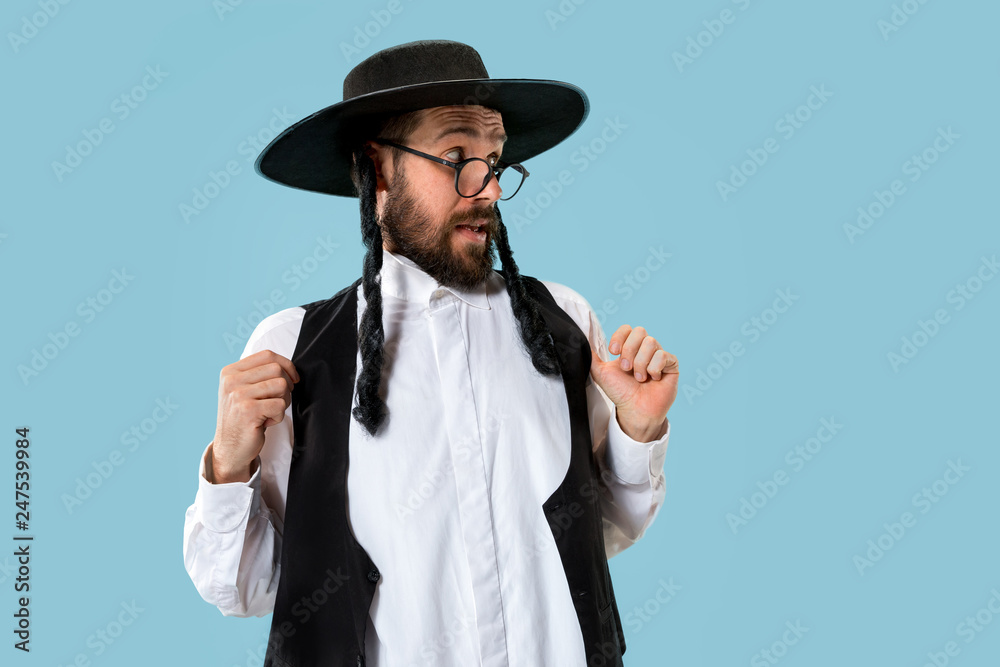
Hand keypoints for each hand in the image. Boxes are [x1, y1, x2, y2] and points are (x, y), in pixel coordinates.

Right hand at [211, 350, 299, 482]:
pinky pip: (280, 405)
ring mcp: (238, 395)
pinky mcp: (248, 411)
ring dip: (283, 402)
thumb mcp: (243, 390)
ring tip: (269, 412)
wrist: (230, 449)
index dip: (287, 365)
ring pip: (281, 385)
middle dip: (286, 386)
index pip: (267, 355)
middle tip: (278, 401)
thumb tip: (289, 367)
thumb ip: (258, 374)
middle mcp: (231, 381)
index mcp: (230, 372)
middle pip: (277, 369)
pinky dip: (279, 416)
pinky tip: (266, 422)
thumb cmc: (242, 418)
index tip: (293, 379)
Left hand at [589, 325, 677, 441]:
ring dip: (641, 363)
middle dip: (630, 350)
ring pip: (651, 343)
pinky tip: (653, 379)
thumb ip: (592, 356)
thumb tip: (580, 338)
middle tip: (626, 369)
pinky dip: (654, 368)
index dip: (619, 337)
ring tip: (639, 378)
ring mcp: (659, 355)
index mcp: (629, 347)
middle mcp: (645, 349)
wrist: (634, 410)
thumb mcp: (601, 372)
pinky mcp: (672, 364)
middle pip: (640, 331)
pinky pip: (663, 355)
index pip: (627, 328)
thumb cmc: (620, 392)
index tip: (613, 352)